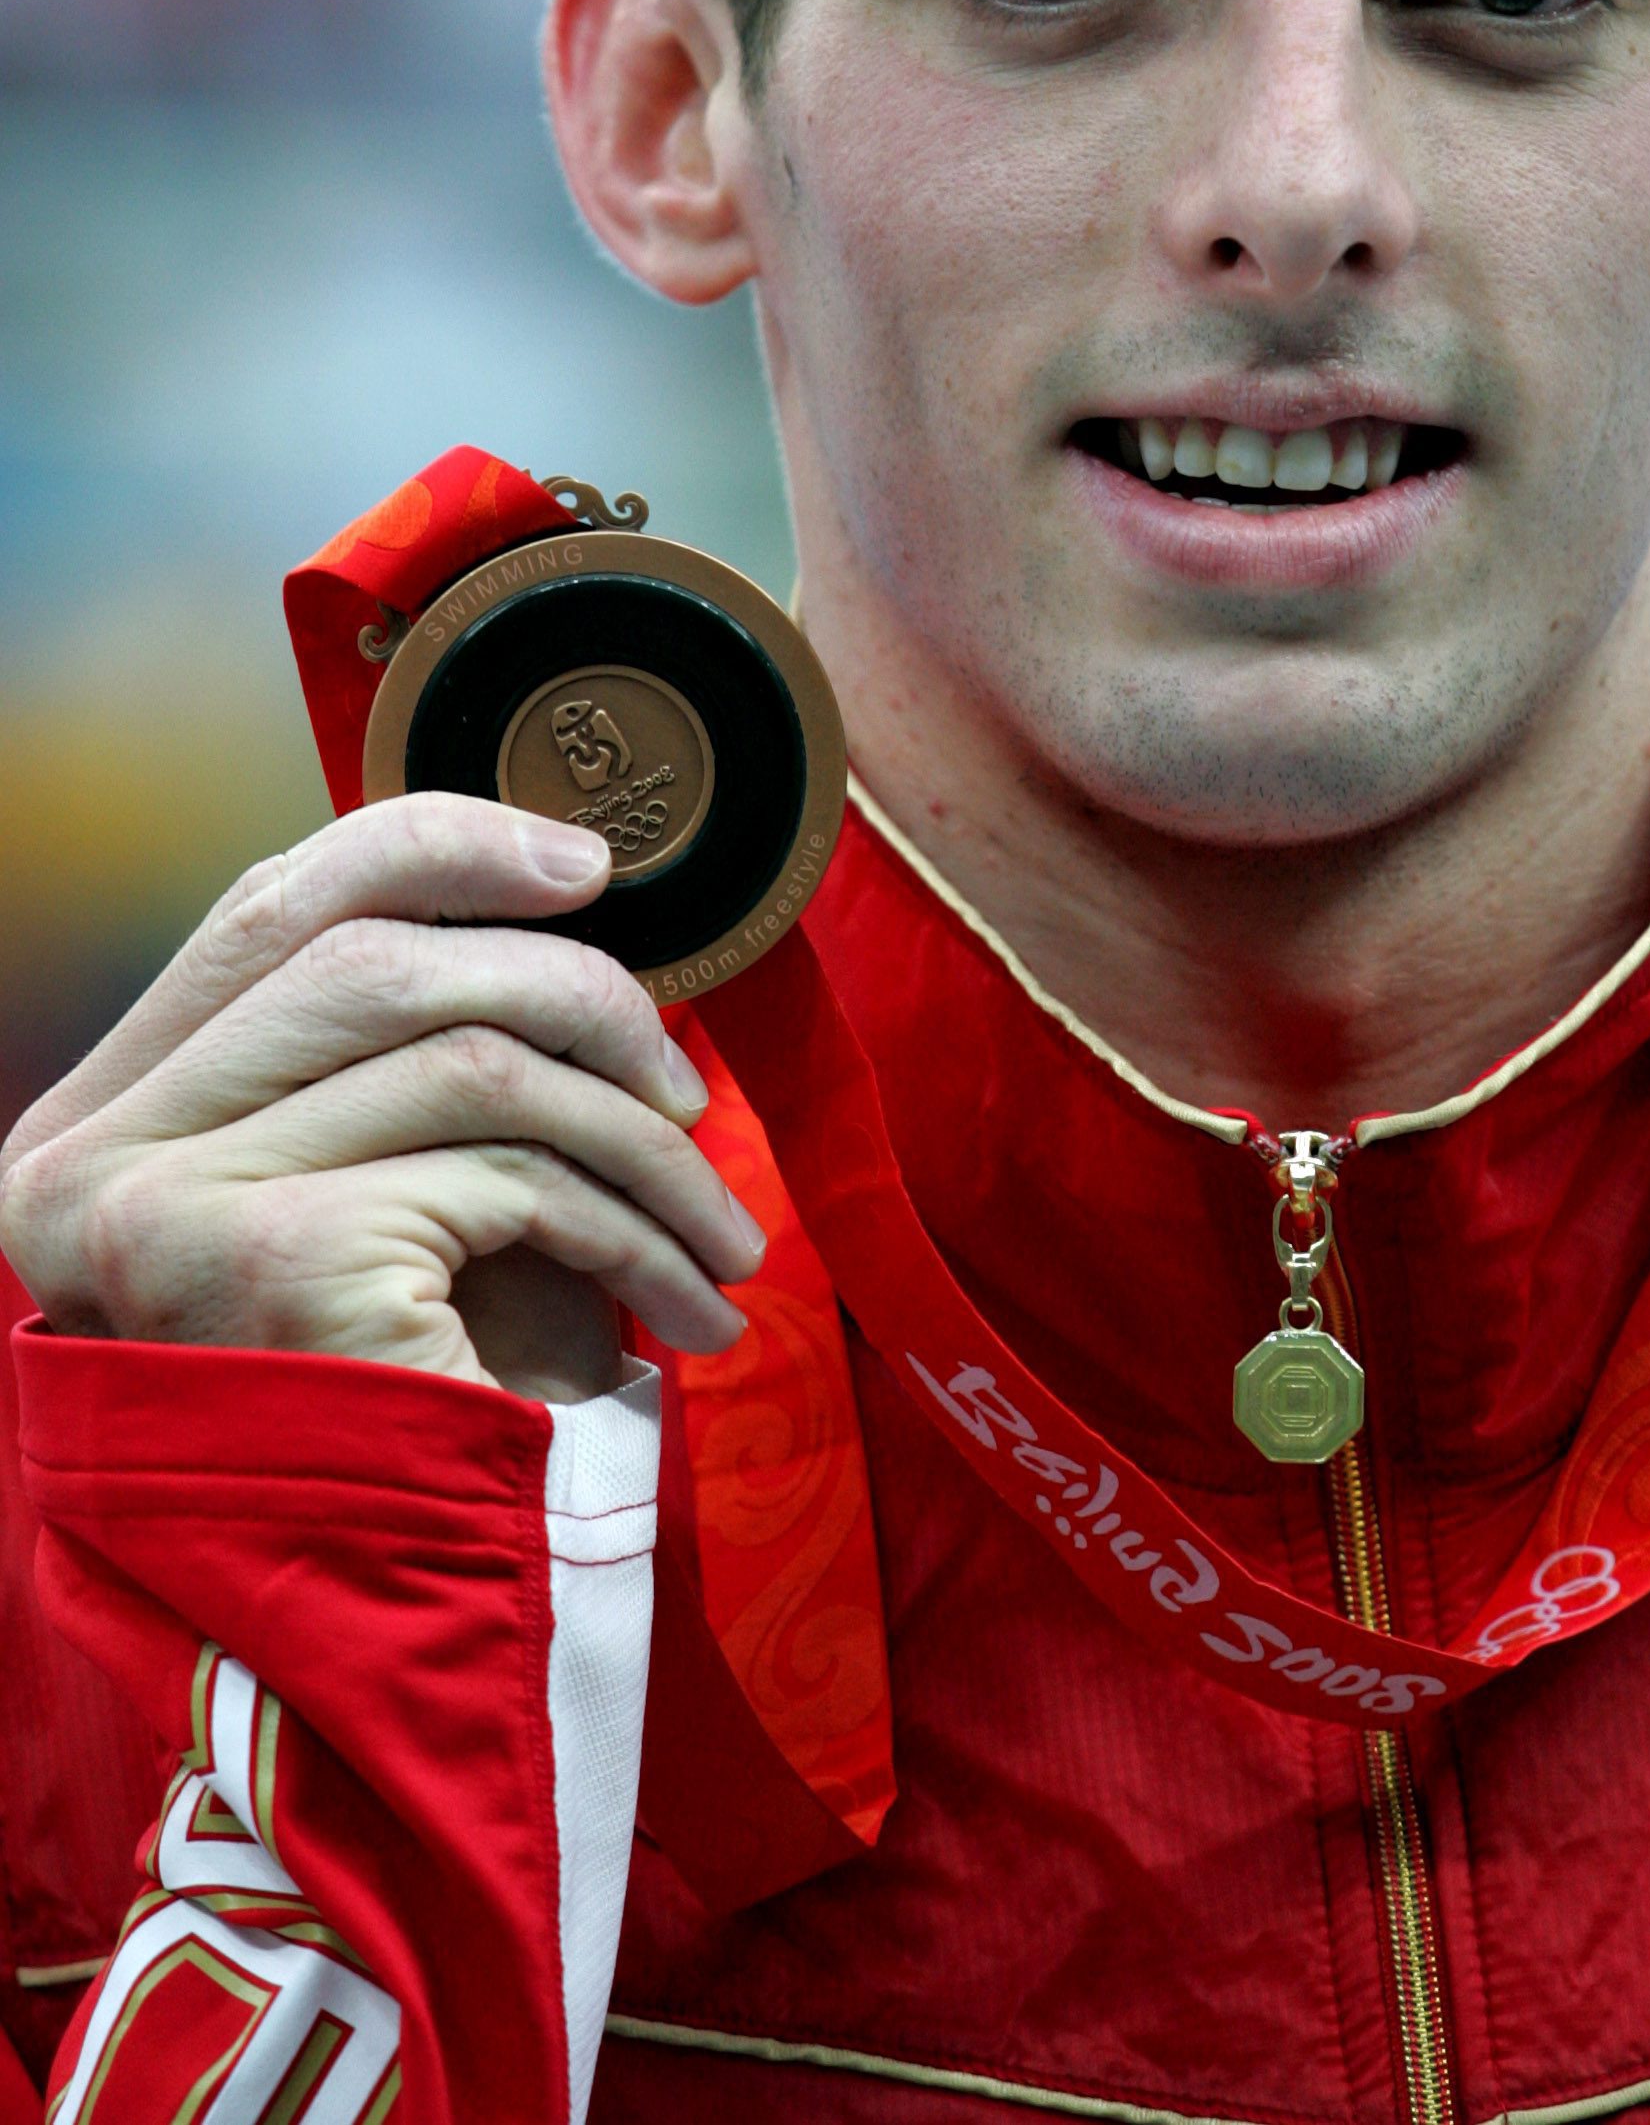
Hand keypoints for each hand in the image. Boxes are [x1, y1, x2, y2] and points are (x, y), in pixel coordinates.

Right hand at [0, 796, 761, 1402]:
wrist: (370, 1630)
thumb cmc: (388, 1410)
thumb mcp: (378, 1201)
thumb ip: (400, 1063)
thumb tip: (560, 892)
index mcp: (103, 1124)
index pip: (268, 910)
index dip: (435, 851)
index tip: (582, 862)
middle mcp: (96, 1162)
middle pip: (376, 960)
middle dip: (575, 994)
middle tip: (689, 1092)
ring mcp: (172, 1210)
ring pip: (470, 1056)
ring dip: (637, 1138)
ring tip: (720, 1228)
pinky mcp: (281, 1262)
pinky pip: (511, 1170)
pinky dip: (632, 1224)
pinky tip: (684, 1297)